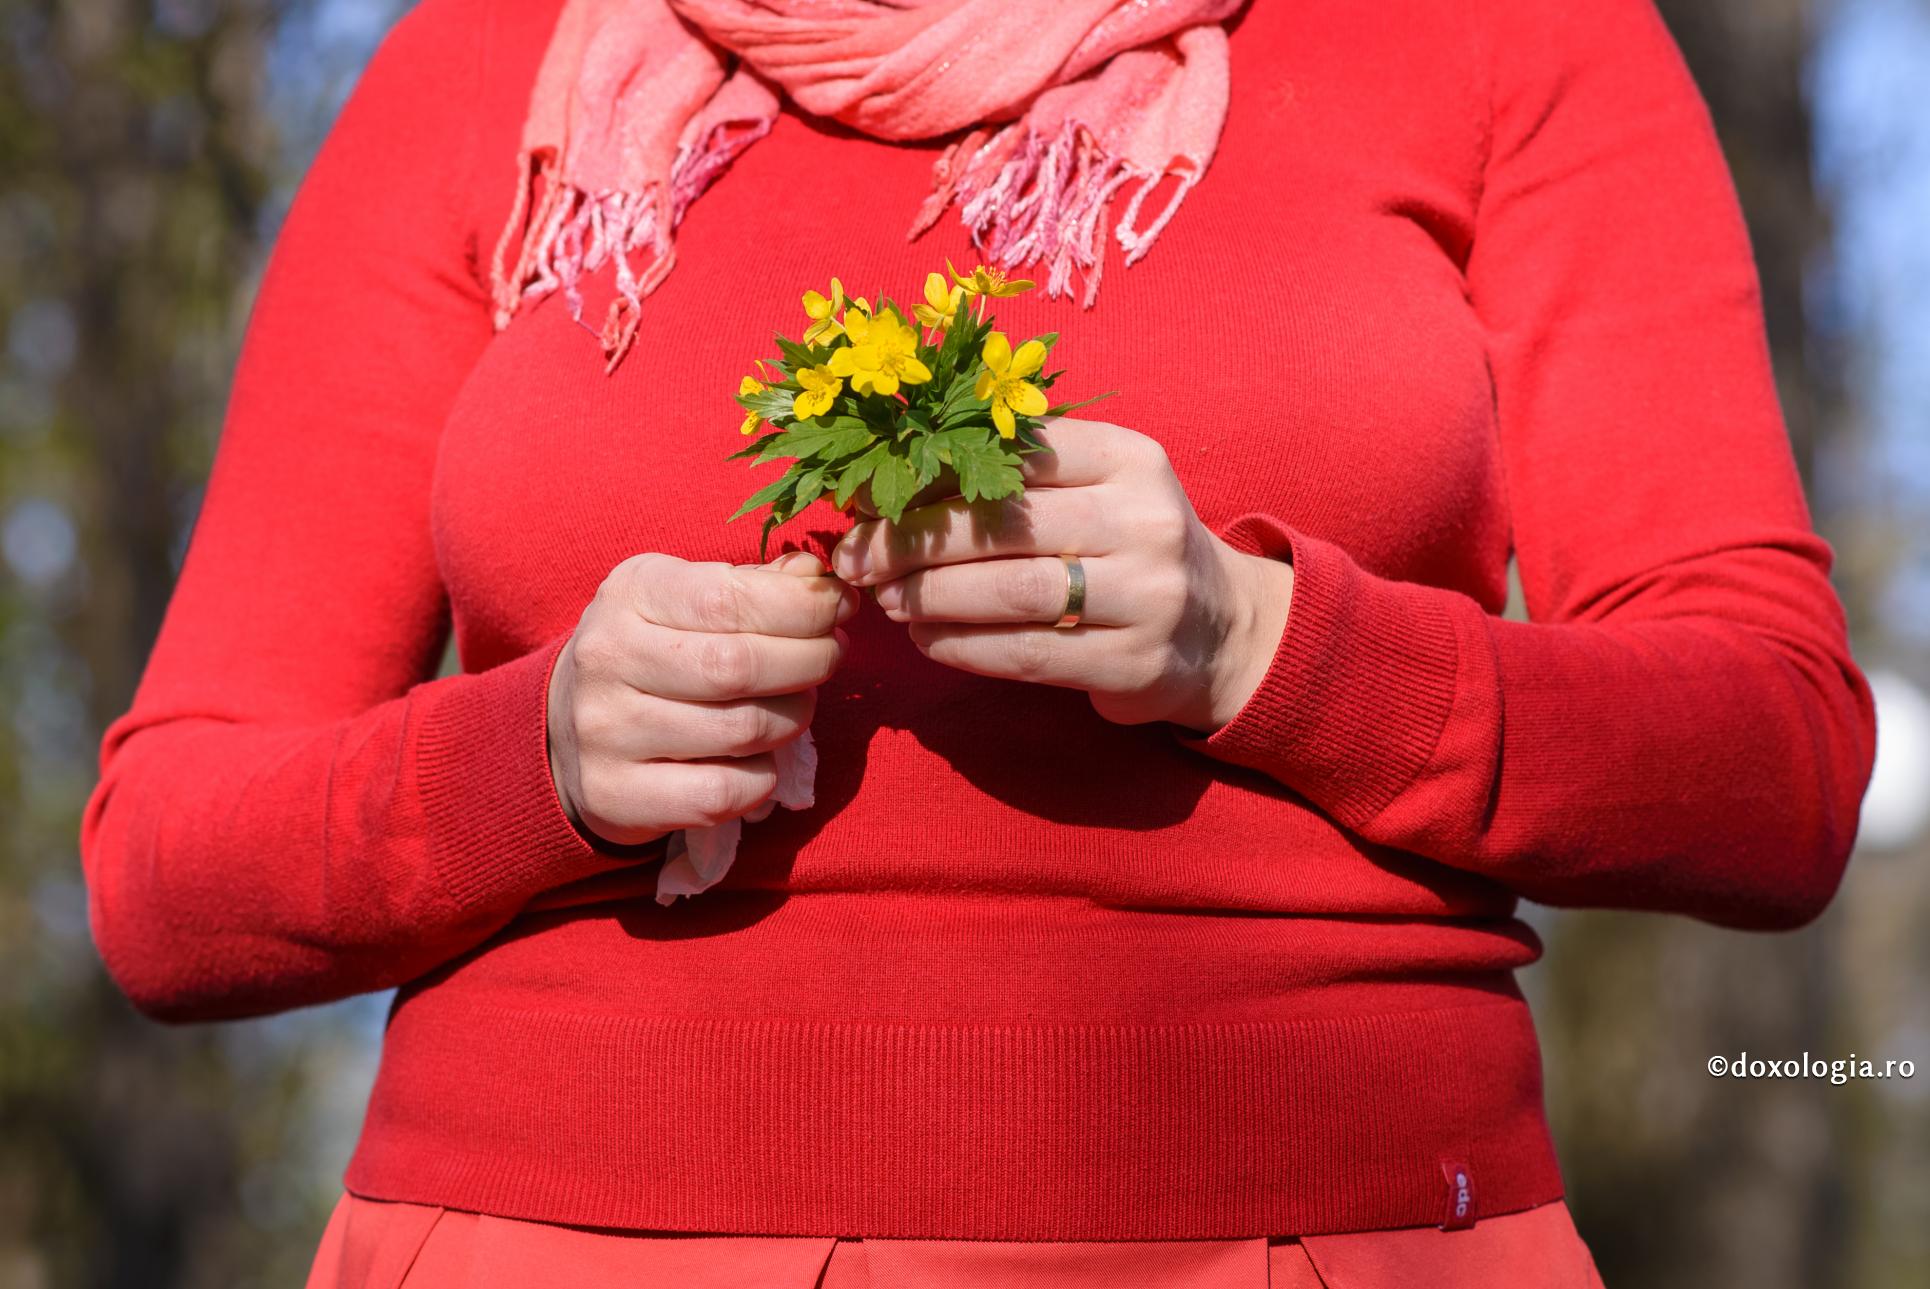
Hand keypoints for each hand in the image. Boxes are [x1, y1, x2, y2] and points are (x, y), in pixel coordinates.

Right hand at [546, 550, 855, 845]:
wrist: (567, 728)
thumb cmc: (653, 651)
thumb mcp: (686, 598)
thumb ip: (754, 586)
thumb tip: (817, 580)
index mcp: (631, 594)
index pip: (731, 599)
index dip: (803, 607)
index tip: (840, 608)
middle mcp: (608, 657)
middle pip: (739, 666)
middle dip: (810, 660)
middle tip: (831, 656)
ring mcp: (606, 731)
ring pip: (741, 731)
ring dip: (794, 718)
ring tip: (797, 704)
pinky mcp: (615, 794)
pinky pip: (722, 793)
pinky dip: (762, 778)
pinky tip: (758, 759)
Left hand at [830, 418, 1294, 731]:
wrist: (1222, 632)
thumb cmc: (1126, 549)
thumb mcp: (1095, 491)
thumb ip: (1014, 479)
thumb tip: (885, 480)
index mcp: (1128, 458)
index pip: (1013, 454)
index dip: (929, 474)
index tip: (867, 495)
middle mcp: (1145, 519)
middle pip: (1004, 522)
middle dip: (912, 540)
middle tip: (856, 558)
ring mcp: (1147, 594)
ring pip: (1011, 590)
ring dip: (931, 596)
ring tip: (886, 599)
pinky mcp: (1134, 662)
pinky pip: (1026, 653)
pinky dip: (962, 646)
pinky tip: (926, 639)